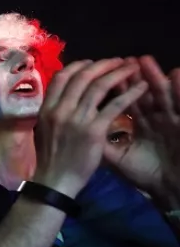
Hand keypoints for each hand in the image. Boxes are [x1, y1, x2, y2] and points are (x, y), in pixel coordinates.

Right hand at [34, 59, 148, 196]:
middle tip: (117, 61)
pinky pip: (115, 105)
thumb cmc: (50, 159)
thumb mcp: (44, 130)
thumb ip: (54, 112)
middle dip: (102, 64)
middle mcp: (60, 110)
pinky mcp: (93, 131)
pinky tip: (141, 87)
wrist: (54, 182)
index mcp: (46, 109)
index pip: (62, 77)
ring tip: (132, 67)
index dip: (79, 65)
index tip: (92, 64)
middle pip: (82, 76)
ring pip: (99, 86)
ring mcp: (76, 119)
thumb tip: (65, 98)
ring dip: (118, 73)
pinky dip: (130, 93)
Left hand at [109, 56, 179, 203]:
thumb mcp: (118, 158)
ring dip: (154, 75)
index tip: (99, 74)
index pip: (121, 101)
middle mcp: (155, 117)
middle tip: (123, 60)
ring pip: (162, 93)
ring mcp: (172, 119)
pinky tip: (176, 74)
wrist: (171, 187)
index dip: (112, 87)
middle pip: (142, 91)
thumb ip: (102, 141)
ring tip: (145, 60)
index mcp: (138, 124)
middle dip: (131, 76)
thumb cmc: (145, 174)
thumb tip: (77, 127)